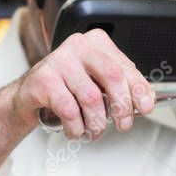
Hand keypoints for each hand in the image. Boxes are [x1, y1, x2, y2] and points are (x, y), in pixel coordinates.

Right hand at [10, 29, 155, 138]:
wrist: (29, 94)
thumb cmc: (66, 88)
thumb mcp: (97, 83)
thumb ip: (121, 88)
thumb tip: (146, 100)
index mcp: (96, 43)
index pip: (125, 66)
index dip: (138, 89)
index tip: (145, 108)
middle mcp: (79, 46)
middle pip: (112, 76)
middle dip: (121, 107)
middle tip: (122, 124)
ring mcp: (60, 60)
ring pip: (91, 98)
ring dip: (96, 123)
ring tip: (93, 132)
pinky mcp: (44, 78)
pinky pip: (69, 110)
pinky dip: (76, 127)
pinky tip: (75, 130)